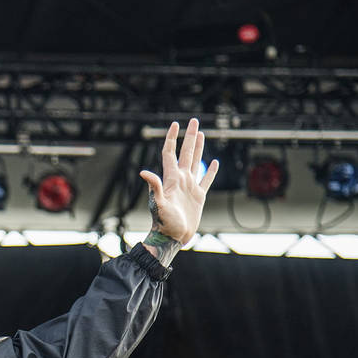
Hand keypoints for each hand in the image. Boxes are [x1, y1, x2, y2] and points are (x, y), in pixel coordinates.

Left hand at [138, 118, 218, 265]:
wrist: (172, 237)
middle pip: (185, 153)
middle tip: (193, 121)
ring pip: (195, 162)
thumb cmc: (164, 223)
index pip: (170, 153)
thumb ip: (154, 187)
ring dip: (198, 148)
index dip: (172, 138)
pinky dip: (211, 171)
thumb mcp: (158, 204)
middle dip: (189, 137)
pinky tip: (214, 162)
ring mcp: (189, 187)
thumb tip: (143, 172)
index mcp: (171, 179)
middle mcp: (180, 180)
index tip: (175, 124)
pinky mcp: (198, 196)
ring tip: (201, 134)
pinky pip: (206, 180)